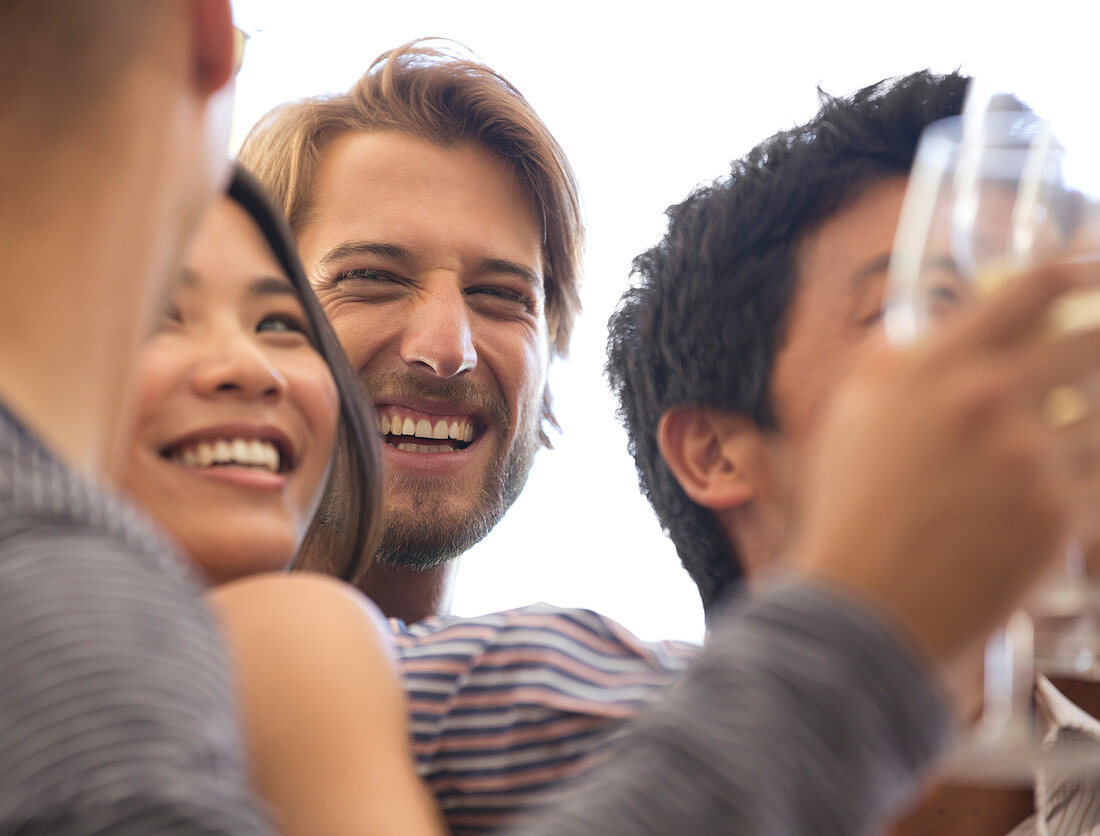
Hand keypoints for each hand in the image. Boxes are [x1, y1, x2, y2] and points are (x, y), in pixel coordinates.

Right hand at [794, 258, 1099, 679]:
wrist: (863, 602)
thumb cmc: (849, 509)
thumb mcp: (849, 415)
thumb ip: (888, 360)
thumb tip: (919, 330)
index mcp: (936, 367)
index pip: (1028, 292)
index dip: (1076, 268)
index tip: (1094, 269)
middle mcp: (990, 399)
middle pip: (1089, 342)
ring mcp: (1031, 457)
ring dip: (1097, 417)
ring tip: (1080, 430)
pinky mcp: (1059, 515)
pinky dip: (1094, 475)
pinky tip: (1084, 477)